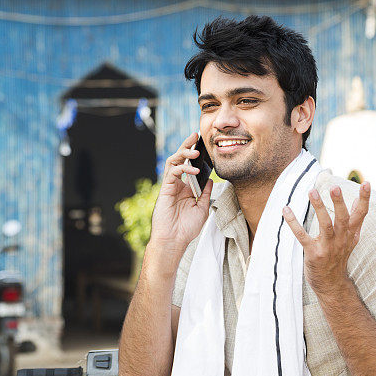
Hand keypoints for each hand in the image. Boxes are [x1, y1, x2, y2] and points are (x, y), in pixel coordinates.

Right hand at [149, 132, 213, 251]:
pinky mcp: (165, 188)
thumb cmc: (186, 228)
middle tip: (196, 135)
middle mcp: (177, 184)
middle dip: (187, 146)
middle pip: (180, 159)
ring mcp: (170, 185)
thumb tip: (211, 179)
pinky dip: (182, 168)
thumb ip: (206, 193)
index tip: (204, 145)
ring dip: (184, 153)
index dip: (196, 155)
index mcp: (186, 188)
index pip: (190, 166)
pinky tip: (193, 170)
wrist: (174, 240)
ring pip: (174, 161)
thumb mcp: (202, 208)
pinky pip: (172, 172)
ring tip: (195, 151)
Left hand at [283, 182, 370, 296]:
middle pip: (342, 219)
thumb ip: (354, 220)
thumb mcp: (351, 239)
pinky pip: (303, 237)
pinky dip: (294, 224)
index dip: (365, 199)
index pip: (361, 214)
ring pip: (325, 226)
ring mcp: (328, 247)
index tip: (366, 183)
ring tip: (312, 191)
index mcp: (351, 234)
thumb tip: (359, 201)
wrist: (332, 284)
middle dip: (339, 203)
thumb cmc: (339, 257)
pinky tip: (286, 211)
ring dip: (319, 208)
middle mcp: (341, 240)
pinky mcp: (314, 254)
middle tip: (335, 187)